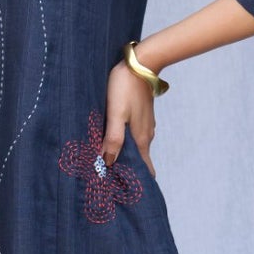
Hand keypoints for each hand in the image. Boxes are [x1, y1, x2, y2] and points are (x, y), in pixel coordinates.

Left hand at [101, 59, 157, 174]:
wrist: (141, 63)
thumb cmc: (125, 88)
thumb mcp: (116, 114)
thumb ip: (113, 139)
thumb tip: (107, 162)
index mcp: (141, 138)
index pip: (144, 168)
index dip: (136, 180)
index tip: (125, 190)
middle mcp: (146, 134)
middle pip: (139, 159)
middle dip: (127, 169)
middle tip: (110, 179)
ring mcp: (145, 124)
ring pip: (136, 145)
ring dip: (125, 154)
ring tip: (108, 161)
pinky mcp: (141, 114)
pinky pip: (134, 133)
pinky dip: (125, 141)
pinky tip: (114, 138)